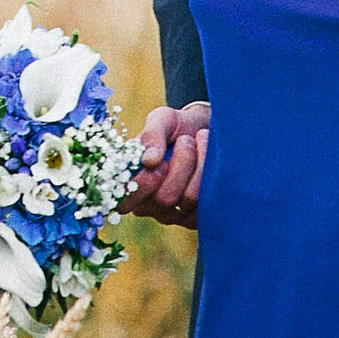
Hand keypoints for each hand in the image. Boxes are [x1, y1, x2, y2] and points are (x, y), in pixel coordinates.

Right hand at [125, 102, 210, 224]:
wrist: (204, 131)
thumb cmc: (176, 127)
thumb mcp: (161, 120)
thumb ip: (151, 136)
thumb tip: (148, 161)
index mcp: (130, 184)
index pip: (125, 201)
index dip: (143, 182)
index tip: (158, 160)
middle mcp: (149, 206)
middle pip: (163, 198)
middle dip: (181, 164)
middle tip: (186, 140)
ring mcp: (174, 215)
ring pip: (188, 199)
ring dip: (199, 165)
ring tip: (200, 143)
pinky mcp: (197, 217)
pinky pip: (208, 203)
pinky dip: (212, 176)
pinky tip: (210, 161)